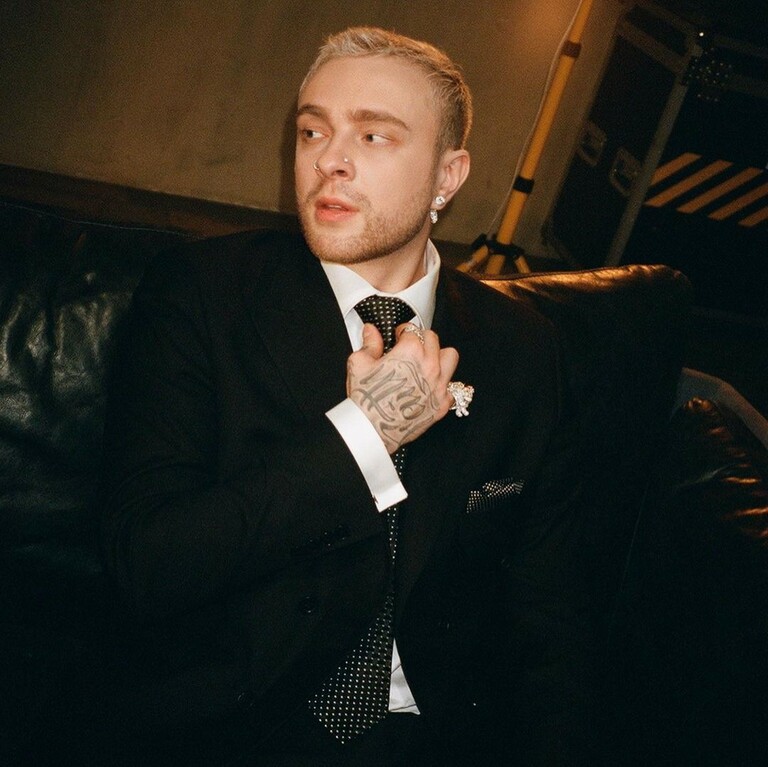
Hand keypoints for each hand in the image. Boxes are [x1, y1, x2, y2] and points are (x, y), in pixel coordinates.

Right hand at [347, 323, 458, 453]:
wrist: (372, 429)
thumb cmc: (366, 398)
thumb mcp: (359, 364)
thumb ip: (369, 344)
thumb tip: (371, 331)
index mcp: (410, 352)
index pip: (412, 330)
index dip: (403, 331)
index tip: (399, 336)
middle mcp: (429, 365)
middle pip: (433, 339)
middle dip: (421, 340)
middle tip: (411, 347)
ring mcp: (438, 386)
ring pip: (451, 357)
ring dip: (439, 356)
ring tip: (427, 362)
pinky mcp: (441, 405)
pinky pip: (451, 388)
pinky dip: (442, 385)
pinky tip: (429, 387)